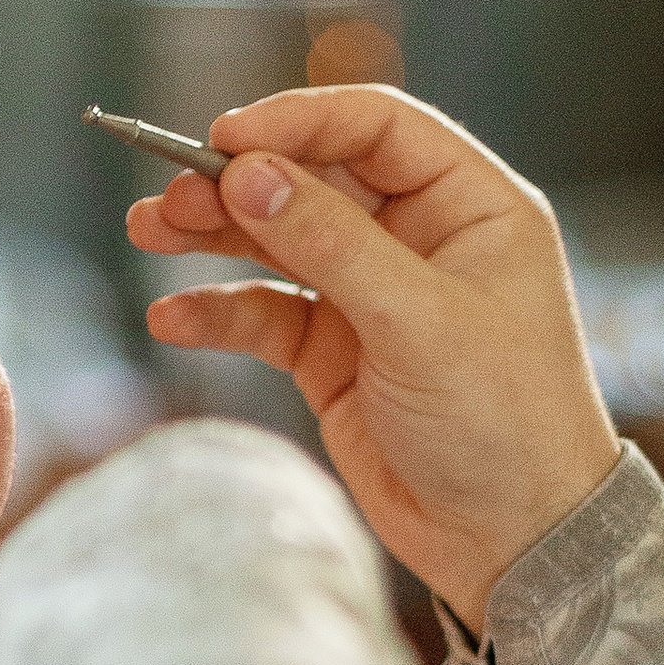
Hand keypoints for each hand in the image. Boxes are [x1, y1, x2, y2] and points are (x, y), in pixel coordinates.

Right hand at [125, 84, 619, 626]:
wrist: (515, 543)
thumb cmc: (505, 424)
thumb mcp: (419, 322)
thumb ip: (331, 243)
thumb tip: (249, 171)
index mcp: (471, 207)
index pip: (377, 127)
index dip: (299, 121)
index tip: (226, 136)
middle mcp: (422, 239)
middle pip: (315, 178)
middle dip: (239, 181)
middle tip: (172, 196)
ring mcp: (374, 297)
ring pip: (280, 241)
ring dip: (214, 235)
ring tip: (148, 230)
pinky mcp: (337, 356)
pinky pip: (266, 315)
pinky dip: (219, 312)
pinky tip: (173, 319)